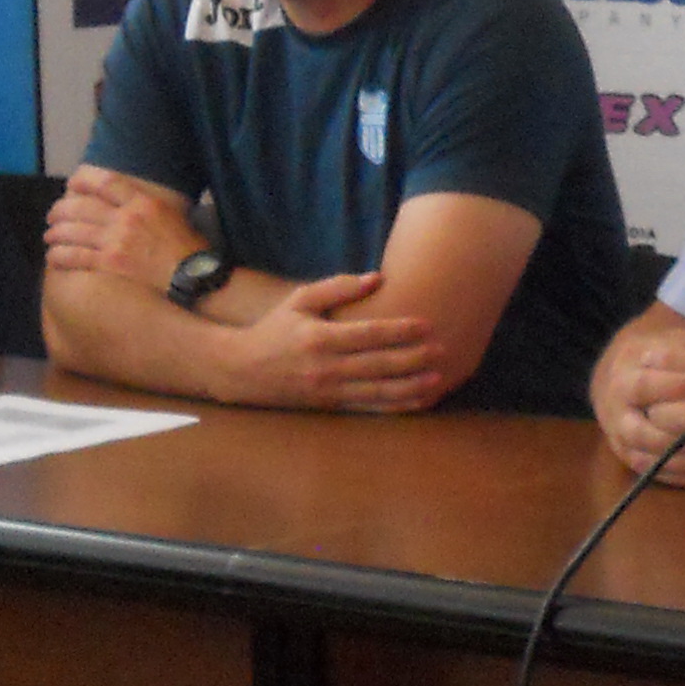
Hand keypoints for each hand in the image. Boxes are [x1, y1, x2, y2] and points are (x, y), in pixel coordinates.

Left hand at [46, 164, 204, 288]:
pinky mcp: (109, 264)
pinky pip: (75, 256)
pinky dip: (59, 255)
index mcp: (143, 202)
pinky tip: (53, 256)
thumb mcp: (173, 214)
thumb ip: (148, 205)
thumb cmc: (188, 248)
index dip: (83, 180)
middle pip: (82, 207)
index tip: (72, 183)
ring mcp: (116, 241)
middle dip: (61, 210)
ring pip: (73, 231)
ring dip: (56, 233)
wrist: (195, 278)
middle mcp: (126, 217)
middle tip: (53, 215)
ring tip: (49, 236)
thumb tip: (130, 201)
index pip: (105, 182)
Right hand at [223, 267, 445, 413]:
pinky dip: (394, 406)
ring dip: (410, 386)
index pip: (367, 334)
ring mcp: (328, 391)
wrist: (241, 370)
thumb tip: (377, 278)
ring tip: (437, 379)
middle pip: (377, 364)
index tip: (426, 324)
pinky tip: (417, 401)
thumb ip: (337, 288)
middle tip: (443, 350)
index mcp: (319, 338)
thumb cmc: (274, 329)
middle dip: (413, 359)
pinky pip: (368, 408)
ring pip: (376, 391)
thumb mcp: (299, 300)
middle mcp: (325, 367)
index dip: (399, 330)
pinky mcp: (330, 406)